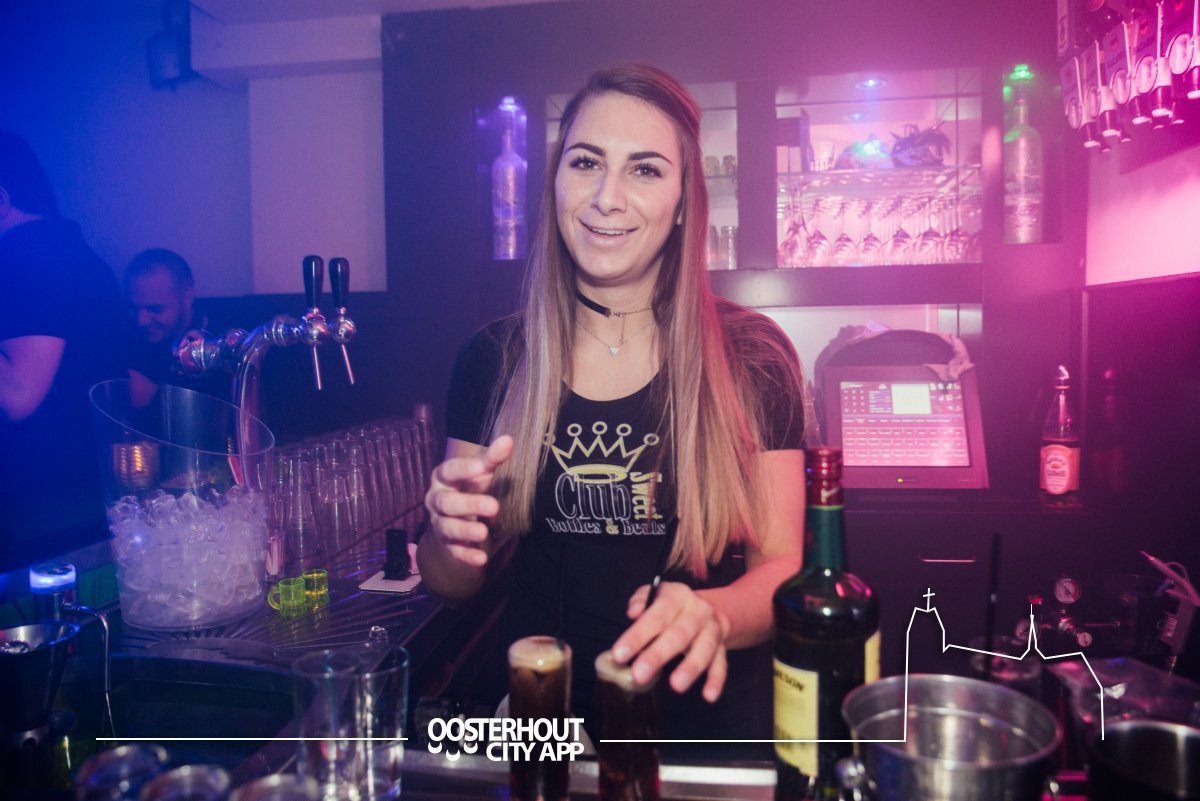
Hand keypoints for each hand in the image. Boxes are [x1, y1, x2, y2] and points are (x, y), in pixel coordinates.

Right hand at [424, 435, 513, 568]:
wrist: (455, 519)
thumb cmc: (469, 488)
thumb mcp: (480, 473)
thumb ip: (492, 458)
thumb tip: (508, 440)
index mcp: (442, 478)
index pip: (448, 471)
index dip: (463, 469)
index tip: (481, 467)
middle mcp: (436, 501)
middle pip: (447, 503)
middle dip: (469, 504)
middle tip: (494, 506)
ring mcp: (439, 524)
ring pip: (448, 528)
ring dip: (465, 530)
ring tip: (484, 532)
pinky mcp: (447, 545)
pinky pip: (455, 551)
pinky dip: (467, 555)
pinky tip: (481, 558)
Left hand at [610, 581, 730, 702]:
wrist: (705, 609)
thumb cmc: (670, 607)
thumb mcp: (654, 595)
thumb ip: (640, 601)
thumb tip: (633, 613)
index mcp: (678, 595)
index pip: (657, 614)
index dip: (638, 635)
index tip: (619, 654)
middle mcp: (699, 611)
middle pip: (679, 633)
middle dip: (658, 655)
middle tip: (639, 675)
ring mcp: (712, 630)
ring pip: (704, 649)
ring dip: (690, 668)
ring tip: (676, 686)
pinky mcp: (722, 648)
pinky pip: (721, 665)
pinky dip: (716, 681)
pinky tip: (708, 696)